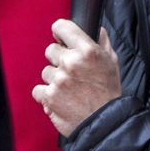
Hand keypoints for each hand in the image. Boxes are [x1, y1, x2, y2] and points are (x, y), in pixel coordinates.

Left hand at [32, 19, 121, 136]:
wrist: (105, 123)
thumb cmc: (109, 93)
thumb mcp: (112, 63)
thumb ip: (103, 43)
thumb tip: (98, 29)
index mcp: (87, 50)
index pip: (62, 27)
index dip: (60, 32)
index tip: (61, 38)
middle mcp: (71, 62)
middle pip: (50, 50)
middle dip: (59, 60)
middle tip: (71, 72)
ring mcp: (59, 80)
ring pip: (45, 71)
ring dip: (54, 79)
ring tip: (70, 90)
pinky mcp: (49, 96)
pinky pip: (38, 89)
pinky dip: (46, 95)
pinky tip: (60, 99)